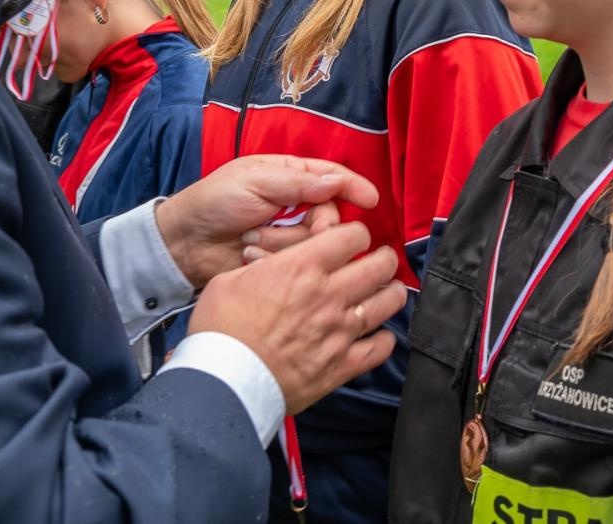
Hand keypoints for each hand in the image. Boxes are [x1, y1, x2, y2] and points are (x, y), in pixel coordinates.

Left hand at [155, 155, 378, 287]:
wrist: (185, 243)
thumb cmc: (214, 202)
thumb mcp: (254, 182)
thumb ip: (296, 182)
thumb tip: (336, 181)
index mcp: (290, 176)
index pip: (333, 178)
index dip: (353, 187)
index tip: (370, 200)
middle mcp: (295, 203)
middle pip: (330, 215)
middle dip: (312, 223)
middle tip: (287, 225)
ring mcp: (289, 234)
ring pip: (315, 242)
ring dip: (283, 242)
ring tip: (252, 240)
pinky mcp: (281, 261)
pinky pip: (297, 263)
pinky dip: (274, 258)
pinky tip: (251, 255)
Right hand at [190, 222, 406, 413]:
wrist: (224, 379)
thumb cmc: (221, 330)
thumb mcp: (230, 280)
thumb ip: (262, 268)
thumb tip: (267, 264)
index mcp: (301, 267)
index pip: (352, 236)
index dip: (357, 234)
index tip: (354, 240)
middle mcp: (328, 294)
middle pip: (380, 266)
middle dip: (384, 259)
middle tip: (381, 261)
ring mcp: (339, 330)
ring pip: (388, 303)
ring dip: (392, 294)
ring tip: (389, 291)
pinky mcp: (341, 365)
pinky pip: (380, 348)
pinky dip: (384, 339)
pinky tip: (378, 335)